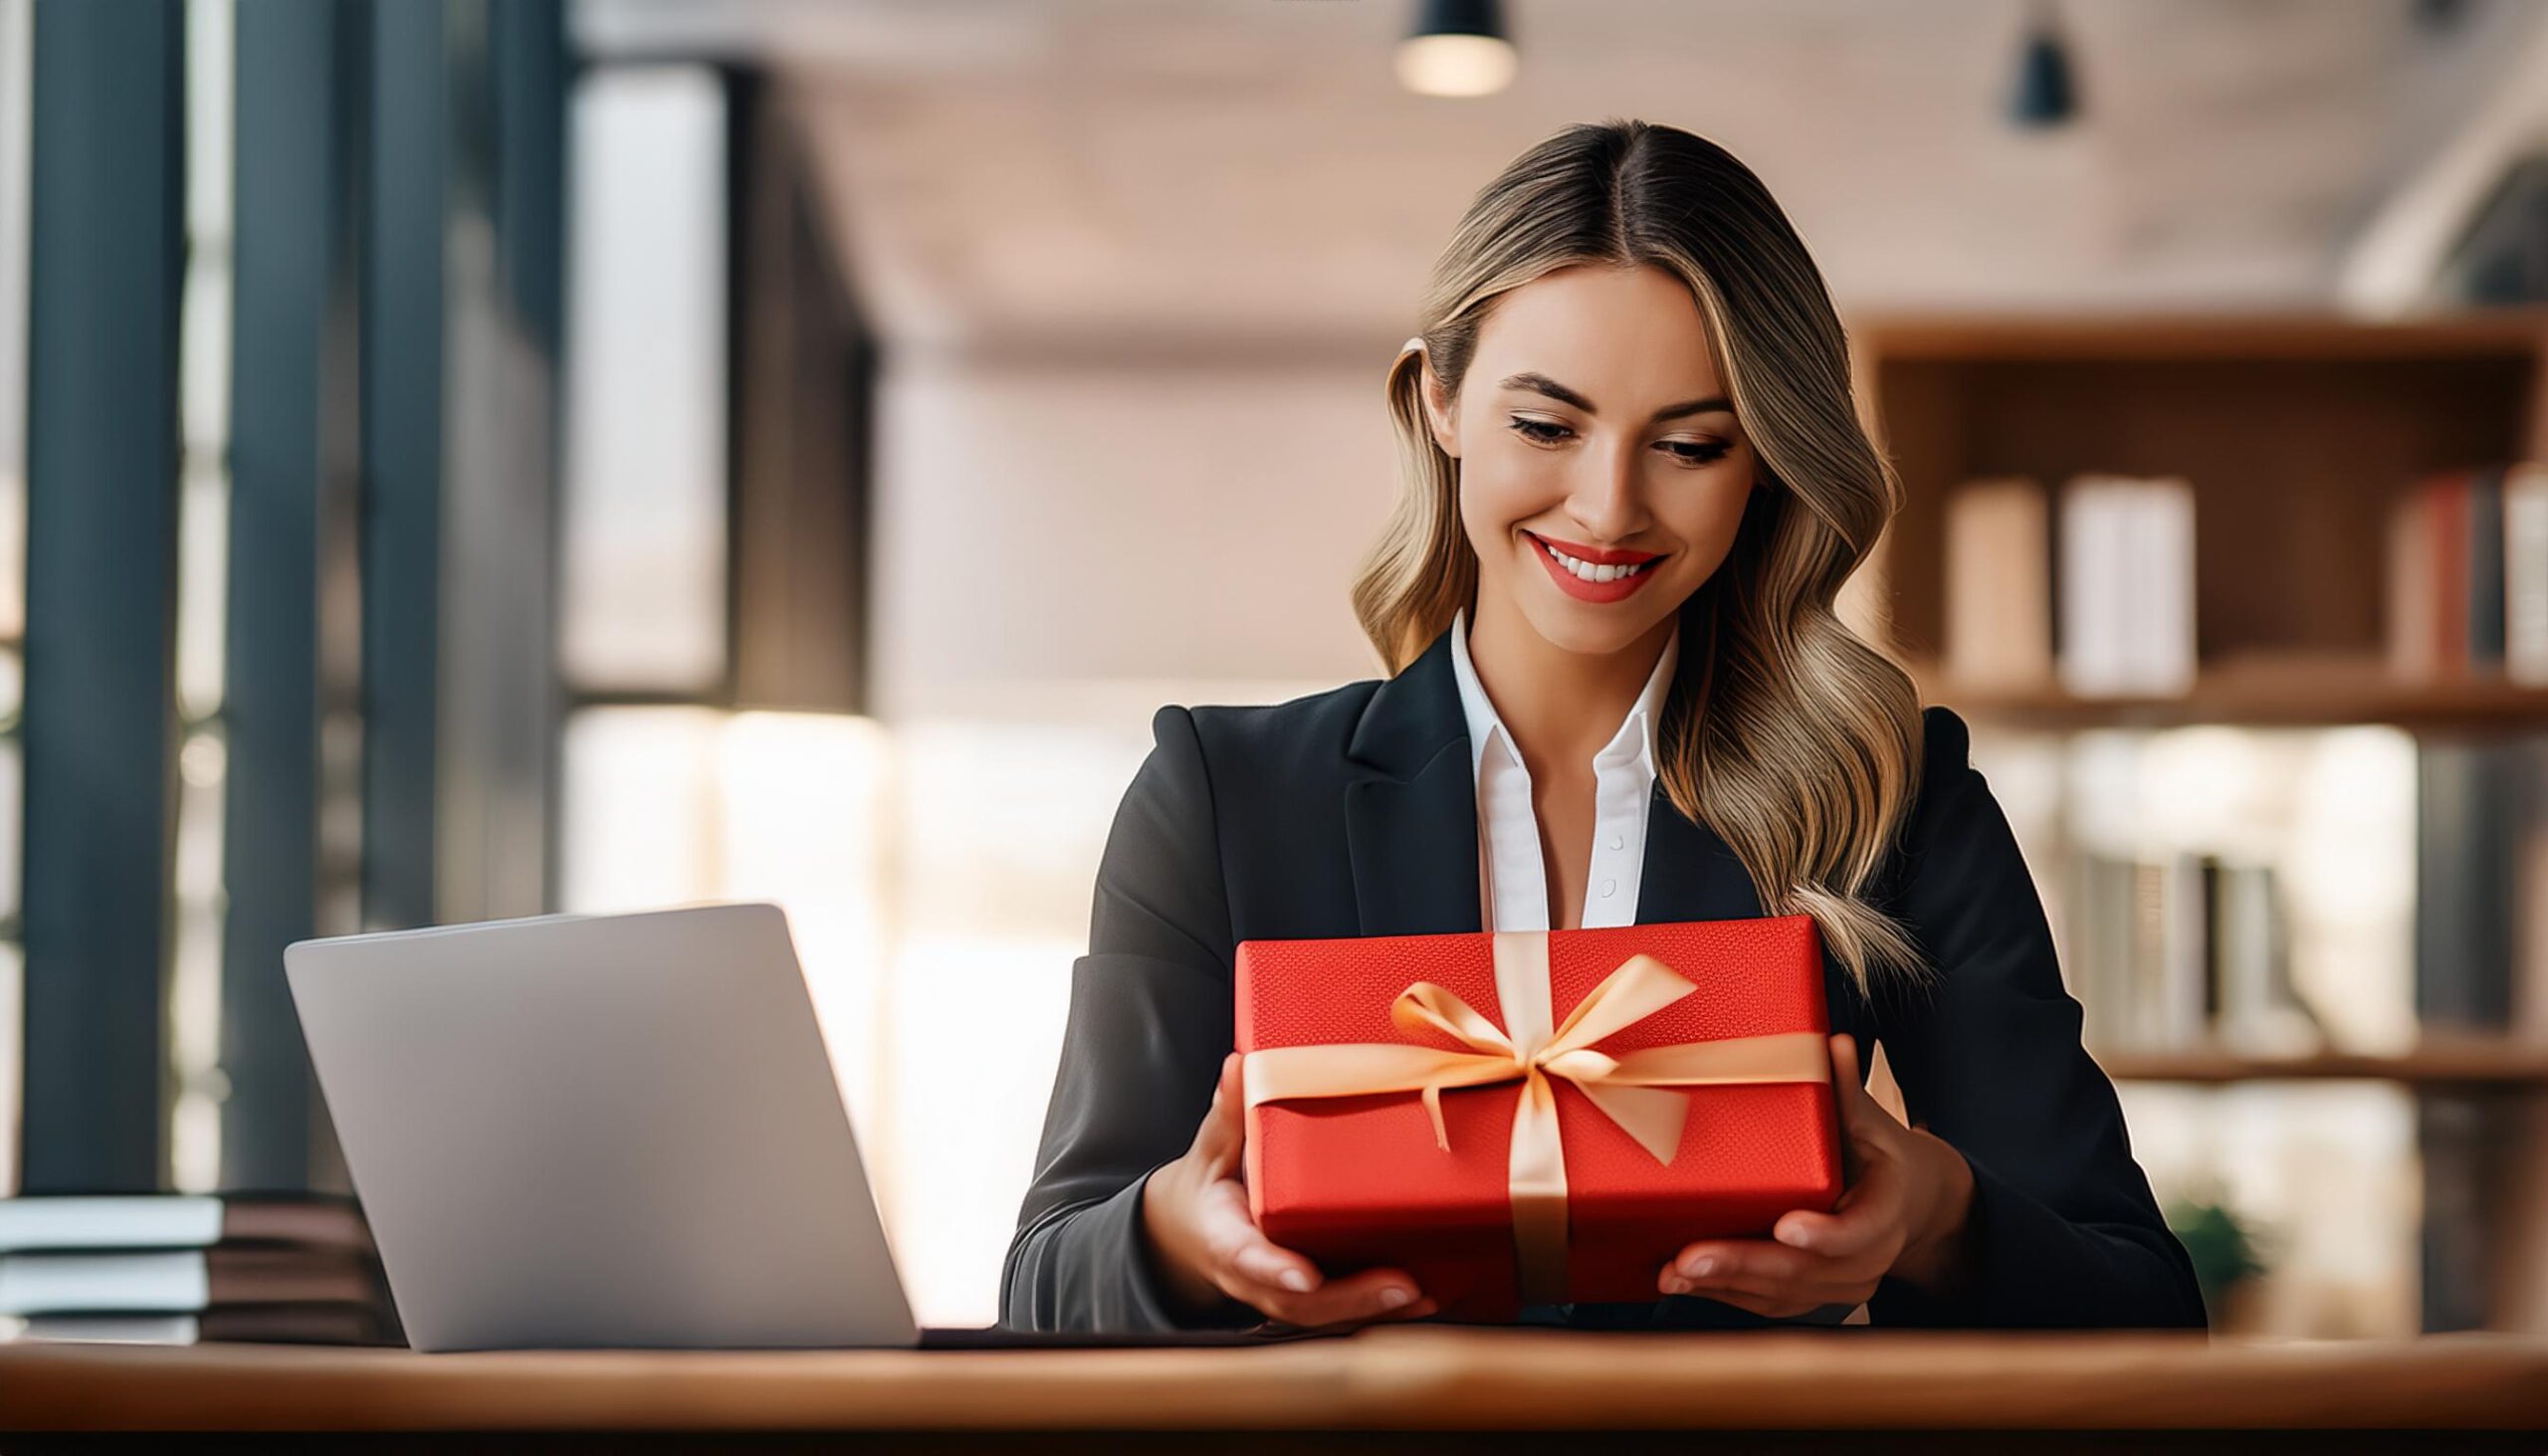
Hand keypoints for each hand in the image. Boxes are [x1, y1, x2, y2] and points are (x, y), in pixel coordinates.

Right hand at [1139, 1051, 1441, 1330]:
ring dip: (1376, 1310)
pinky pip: (1345, 1310)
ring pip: (1327, 1315)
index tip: (1305, 1278)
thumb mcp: (1211, 1148)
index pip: (1246, 1259)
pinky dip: (1384, 1310)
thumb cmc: (1210, 1186)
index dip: (1276, 1271)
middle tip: (1400, 1285)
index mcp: (1225, 1238)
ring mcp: (1284, 1293)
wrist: (1195, 1231)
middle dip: (1350, 1299)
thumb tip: (1238, 1064)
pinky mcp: (1312, 1296)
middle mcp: (1256, 1276)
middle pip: (1300, 1302)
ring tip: (1423, 1295)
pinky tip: (1431, 1294)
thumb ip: (1228, 1113)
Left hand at [1656, 1032, 1975, 1317]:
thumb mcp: (1871, 1121)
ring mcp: (1846, 1283)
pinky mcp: (1819, 1295)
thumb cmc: (1878, 1152)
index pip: (1861, 1230)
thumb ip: (1848, 1090)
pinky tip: (1688, 1286)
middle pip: (1809, 1270)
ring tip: (1675, 1273)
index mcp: (1887, 1207)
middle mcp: (1871, 1256)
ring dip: (1727, 1286)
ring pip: (1787, 1294)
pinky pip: (1774, 1305)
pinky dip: (1730, 1297)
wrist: (1909, 1201)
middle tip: (1690, 1258)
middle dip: (1746, 1265)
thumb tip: (1836, 1044)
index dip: (1826, 1234)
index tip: (1785, 1225)